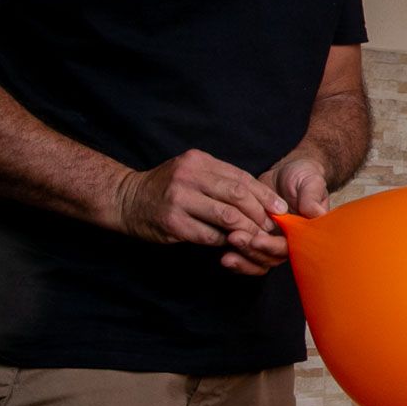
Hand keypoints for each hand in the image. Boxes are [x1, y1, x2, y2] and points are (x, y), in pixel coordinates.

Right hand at [115, 150, 286, 275]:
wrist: (126, 198)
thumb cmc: (167, 188)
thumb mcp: (192, 172)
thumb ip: (221, 181)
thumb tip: (260, 200)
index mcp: (199, 161)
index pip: (241, 177)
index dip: (264, 195)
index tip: (280, 209)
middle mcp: (189, 176)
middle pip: (238, 195)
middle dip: (259, 214)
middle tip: (271, 227)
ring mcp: (179, 199)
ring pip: (226, 216)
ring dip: (246, 230)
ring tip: (256, 238)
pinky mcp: (172, 222)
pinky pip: (208, 235)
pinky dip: (223, 241)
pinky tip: (229, 244)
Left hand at [230, 156, 331, 272]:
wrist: (287, 172)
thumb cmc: (304, 177)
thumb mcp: (311, 183)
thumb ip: (312, 199)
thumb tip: (316, 213)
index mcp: (303, 233)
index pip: (288, 248)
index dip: (272, 247)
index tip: (257, 239)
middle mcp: (287, 241)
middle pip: (270, 258)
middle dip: (252, 252)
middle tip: (234, 237)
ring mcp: (269, 241)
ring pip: (257, 260)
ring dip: (242, 256)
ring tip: (226, 245)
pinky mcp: (253, 237)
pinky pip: (245, 255)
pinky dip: (235, 256)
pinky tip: (222, 253)